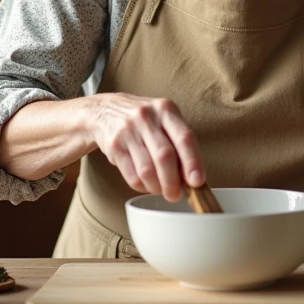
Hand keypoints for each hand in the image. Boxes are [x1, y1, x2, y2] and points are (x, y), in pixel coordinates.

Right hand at [88, 93, 203, 201]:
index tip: (197, 182)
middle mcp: (146, 118)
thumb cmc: (144, 120)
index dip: (193, 162)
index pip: (184, 138)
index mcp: (166, 110)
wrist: (105, 109)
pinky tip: (146, 184)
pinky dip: (142, 186)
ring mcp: (128, 131)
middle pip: (164, 156)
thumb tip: (193, 177)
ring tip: (161, 190)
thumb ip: (179, 143)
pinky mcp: (114, 146)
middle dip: (172, 182)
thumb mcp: (164, 119)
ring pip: (147, 170)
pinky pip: (131, 175)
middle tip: (175, 194)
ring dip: (157, 187)